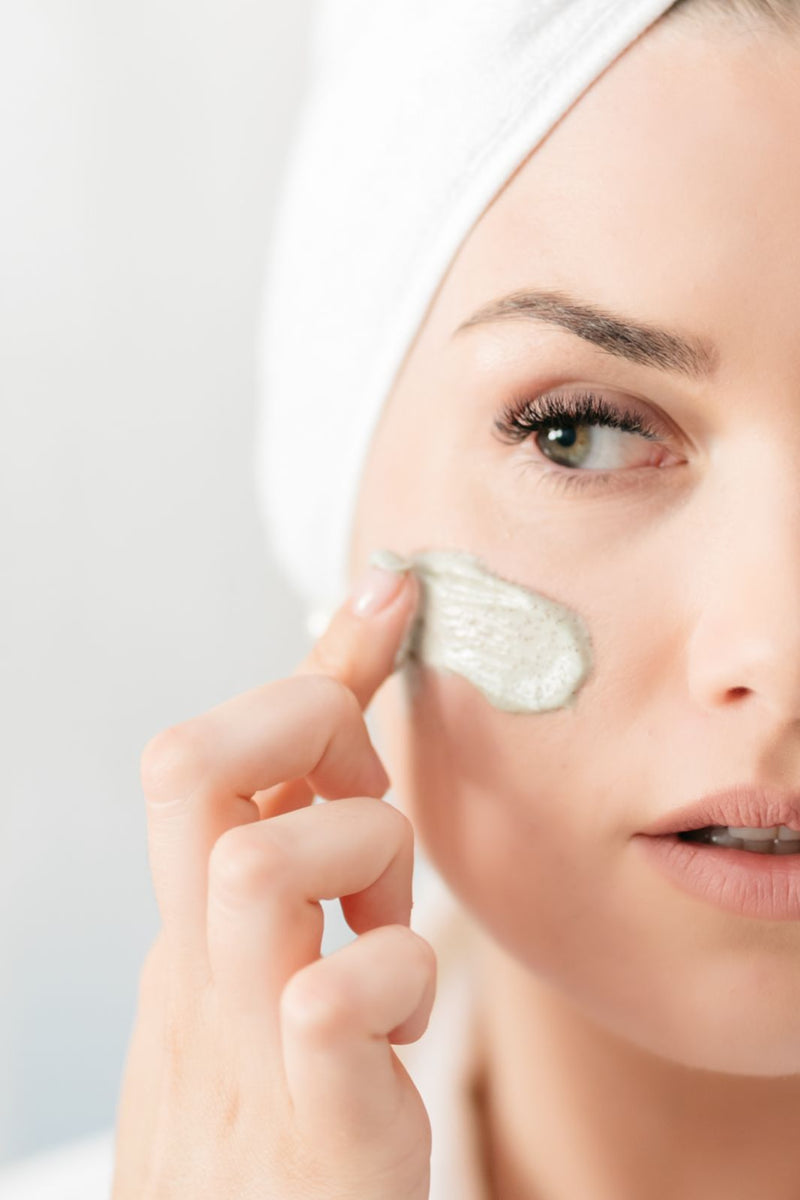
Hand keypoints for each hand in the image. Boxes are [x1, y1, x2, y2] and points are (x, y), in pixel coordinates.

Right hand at [111, 562, 434, 1198]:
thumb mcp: (271, 988)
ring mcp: (242, 1054)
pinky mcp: (315, 1142)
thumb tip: (337, 769)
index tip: (390, 595)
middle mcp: (196, 977)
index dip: (312, 665)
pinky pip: (325, 1008)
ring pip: (258, 867)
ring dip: (363, 860)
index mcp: (191, 938)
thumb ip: (298, 884)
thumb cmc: (273, 1136)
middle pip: (195, 773)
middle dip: (310, 730)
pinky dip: (379, 978)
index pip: (210, 758)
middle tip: (369, 804)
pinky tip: (397, 1009)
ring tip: (391, 933)